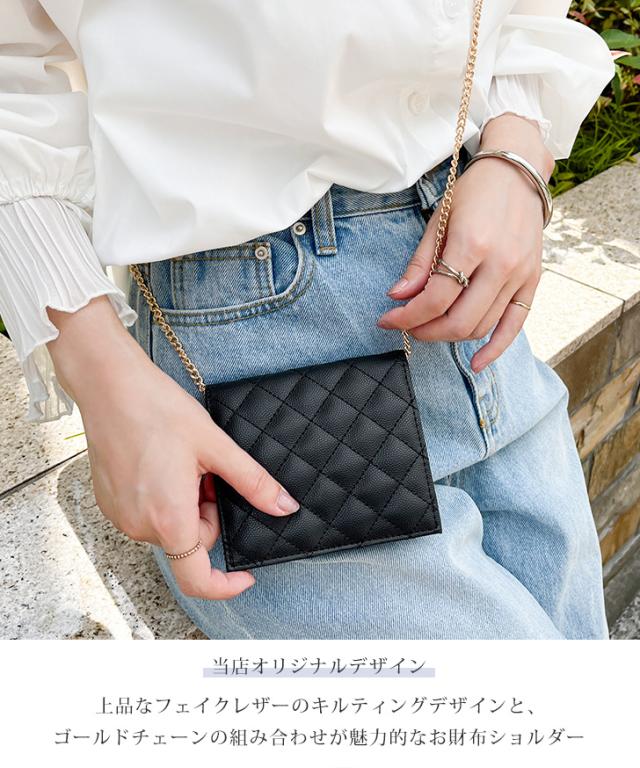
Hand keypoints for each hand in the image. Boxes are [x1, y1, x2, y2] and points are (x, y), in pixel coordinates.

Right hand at [47, 297, 299, 599]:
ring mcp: (120, 516)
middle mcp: (140, 526)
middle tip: (207, 472)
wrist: (110, 385)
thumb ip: (253, 482)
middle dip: (208, 513)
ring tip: (183, 462)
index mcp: (170, 519)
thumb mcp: (215, 446)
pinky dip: (164, 499)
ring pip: (171, 527)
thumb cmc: (159, 410)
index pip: (197, 580)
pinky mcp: (109, 503)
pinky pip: (148, 514)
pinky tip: (162, 463)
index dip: (226, 586)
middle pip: (191, 541)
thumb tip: (285, 507)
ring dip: (186, 504)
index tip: (246, 575)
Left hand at [377, 114, 554, 372]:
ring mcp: (521, 274)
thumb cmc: (474, 192)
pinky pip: (515, 325)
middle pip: (458, 320)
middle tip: (407, 327)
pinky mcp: (533, 281)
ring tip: (429, 329)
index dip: (406, 316)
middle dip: (425, 331)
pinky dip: (495, 348)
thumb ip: (420, 263)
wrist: (518, 172)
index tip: (387, 320)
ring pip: (482, 325)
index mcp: (472, 244)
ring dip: (450, 336)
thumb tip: (397, 297)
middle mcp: (500, 263)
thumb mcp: (439, 220)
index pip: (435, 298)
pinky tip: (476, 363)